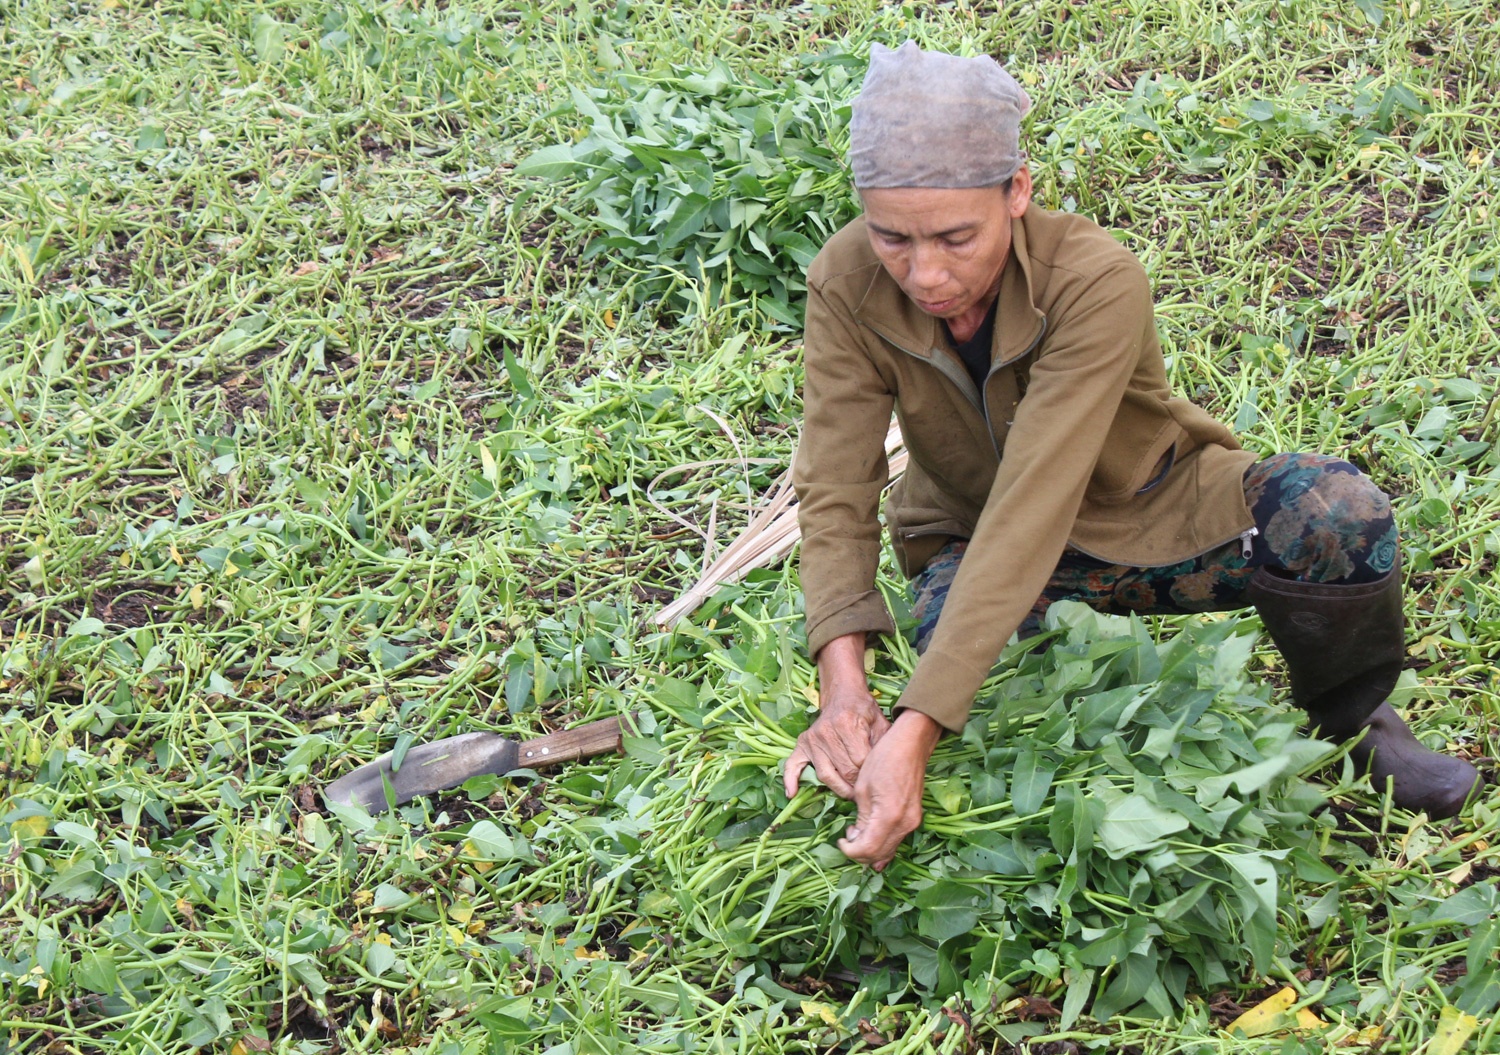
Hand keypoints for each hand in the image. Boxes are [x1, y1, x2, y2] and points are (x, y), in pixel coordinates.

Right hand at [783, 684, 890, 799]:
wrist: (843, 695)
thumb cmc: (864, 711)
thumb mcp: (880, 722)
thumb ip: (883, 744)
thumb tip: (885, 770)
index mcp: (848, 723)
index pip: (860, 761)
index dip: (870, 774)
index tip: (875, 780)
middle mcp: (827, 731)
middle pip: (845, 770)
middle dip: (857, 784)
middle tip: (866, 791)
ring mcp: (812, 738)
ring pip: (826, 774)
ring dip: (839, 789)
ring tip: (850, 795)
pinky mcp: (802, 743)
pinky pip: (793, 764)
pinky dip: (791, 779)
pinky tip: (792, 793)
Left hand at [838, 710, 942, 870]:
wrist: (911, 744)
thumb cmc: (883, 760)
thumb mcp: (863, 789)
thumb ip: (861, 817)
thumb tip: (857, 836)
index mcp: (889, 816)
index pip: (867, 849)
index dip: (850, 851)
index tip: (840, 840)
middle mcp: (905, 824)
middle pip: (879, 854)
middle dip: (860, 853)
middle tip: (847, 837)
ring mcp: (913, 822)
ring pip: (890, 849)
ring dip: (871, 849)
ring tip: (857, 832)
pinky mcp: (915, 817)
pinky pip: (898, 840)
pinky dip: (883, 844)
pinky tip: (872, 838)